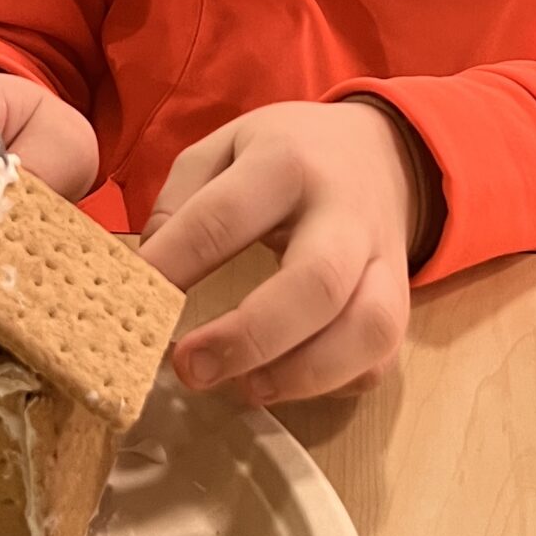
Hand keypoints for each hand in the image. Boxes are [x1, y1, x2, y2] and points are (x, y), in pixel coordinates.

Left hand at [140, 102, 418, 405]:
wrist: (381, 151)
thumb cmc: (286, 155)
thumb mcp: (225, 146)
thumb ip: (180, 199)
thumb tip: (149, 275)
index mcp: (286, 163)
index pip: (224, 218)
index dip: (174, 264)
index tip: (134, 301)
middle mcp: (343, 213)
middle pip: (316, 282)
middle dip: (250, 336)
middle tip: (190, 368)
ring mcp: (382, 259)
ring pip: (367, 327)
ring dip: (304, 373)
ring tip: (245, 389)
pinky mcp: (401, 300)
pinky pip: (380, 355)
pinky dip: (336, 383)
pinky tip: (287, 381)